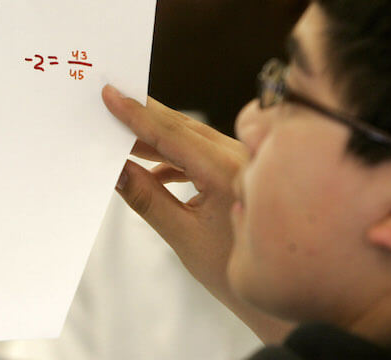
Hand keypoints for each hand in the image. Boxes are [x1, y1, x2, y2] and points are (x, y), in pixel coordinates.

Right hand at [102, 84, 292, 342]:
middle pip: (181, 127)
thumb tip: (117, 169)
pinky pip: (199, 154)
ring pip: (190, 138)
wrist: (279, 296)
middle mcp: (237, 158)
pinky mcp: (237, 172)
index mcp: (224, 171)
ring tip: (121, 134)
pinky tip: (153, 168)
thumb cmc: (233, 270)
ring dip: (155, 136)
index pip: (170, 134)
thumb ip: (148, 198)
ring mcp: (240, 162)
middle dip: (143, 114)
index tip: (111, 95)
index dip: (136, 115)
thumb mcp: (183, 237)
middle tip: (111, 97)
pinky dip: (172, 156)